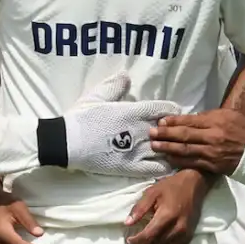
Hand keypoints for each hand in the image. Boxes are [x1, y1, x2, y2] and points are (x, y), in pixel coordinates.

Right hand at [62, 72, 182, 176]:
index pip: (163, 109)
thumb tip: (127, 75)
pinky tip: (168, 164)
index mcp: (133, 112)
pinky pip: (156, 168)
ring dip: (171, 147)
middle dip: (174, 129)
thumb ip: (115, 86)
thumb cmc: (82, 117)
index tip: (175, 112)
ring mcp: (137, 150)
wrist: (68, 142)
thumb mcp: (97, 96)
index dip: (171, 110)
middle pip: (168, 129)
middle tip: (177, 130)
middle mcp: (140, 130)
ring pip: (165, 149)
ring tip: (174, 148)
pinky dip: (165, 166)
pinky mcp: (131, 167)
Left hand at [123, 169, 212, 243]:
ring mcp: (185, 235)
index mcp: (167, 215)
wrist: (195, 184)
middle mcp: (178, 228)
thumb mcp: (152, 192)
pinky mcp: (189, 238)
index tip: (128, 240)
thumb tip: (127, 223)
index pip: (148, 236)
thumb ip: (139, 208)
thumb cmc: (171, 187)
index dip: (135, 242)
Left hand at [149, 109, 244, 175]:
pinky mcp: (211, 166)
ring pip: (185, 150)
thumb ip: (208, 117)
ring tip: (154, 145)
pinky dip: (178, 160)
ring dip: (168, 148)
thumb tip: (187, 119)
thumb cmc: (241, 130)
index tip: (160, 122)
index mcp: (216, 122)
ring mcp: (211, 153)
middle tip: (151, 133)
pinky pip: (191, 163)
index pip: (190, 122)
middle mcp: (212, 138)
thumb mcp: (227, 116)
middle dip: (166, 134)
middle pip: (184, 136)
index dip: (173, 122)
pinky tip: (168, 157)